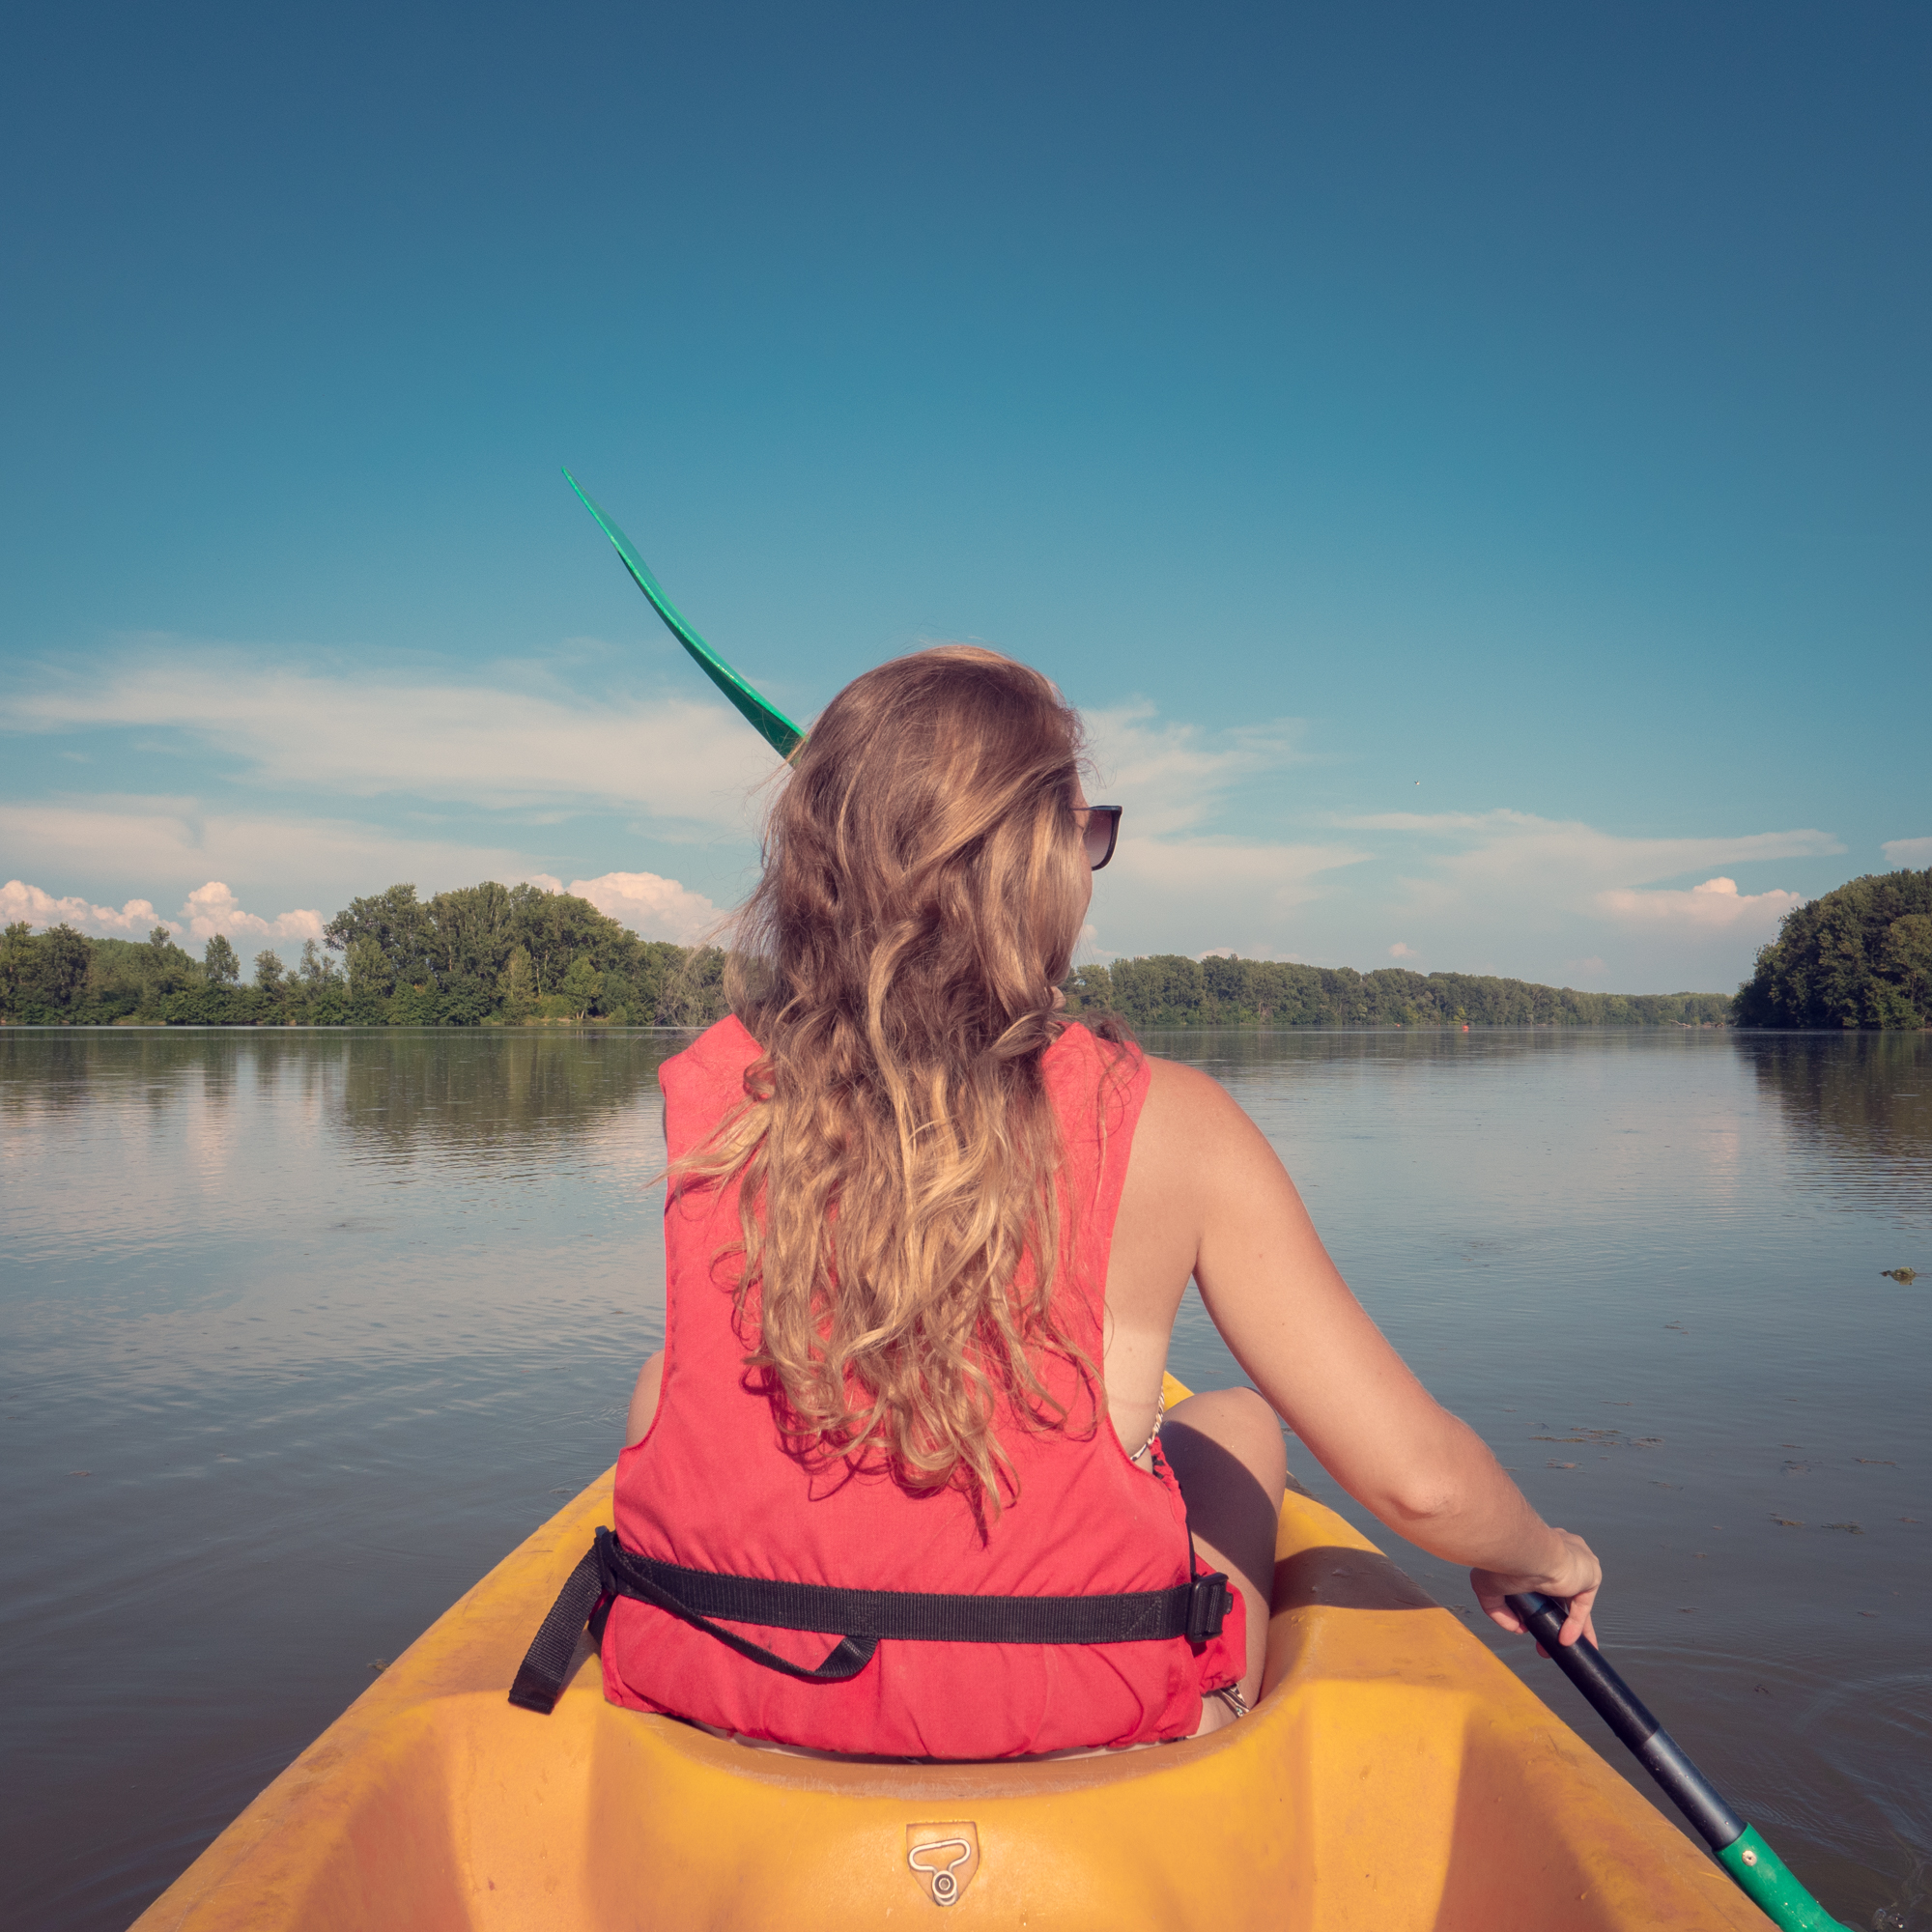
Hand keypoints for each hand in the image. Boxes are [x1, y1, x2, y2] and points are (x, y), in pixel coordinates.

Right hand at [1471, 1528, 1601, 1651]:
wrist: (1524, 1551)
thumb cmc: (1502, 1559)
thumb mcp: (1487, 1585)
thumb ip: (1497, 1608)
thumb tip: (1516, 1627)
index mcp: (1539, 1548)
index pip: (1545, 1578)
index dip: (1541, 1604)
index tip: (1531, 1622)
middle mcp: (1561, 1551)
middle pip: (1563, 1593)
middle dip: (1556, 1619)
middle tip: (1545, 1639)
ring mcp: (1578, 1562)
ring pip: (1576, 1601)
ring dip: (1570, 1627)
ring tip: (1562, 1648)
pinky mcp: (1590, 1574)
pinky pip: (1583, 1604)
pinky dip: (1575, 1624)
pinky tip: (1564, 1639)